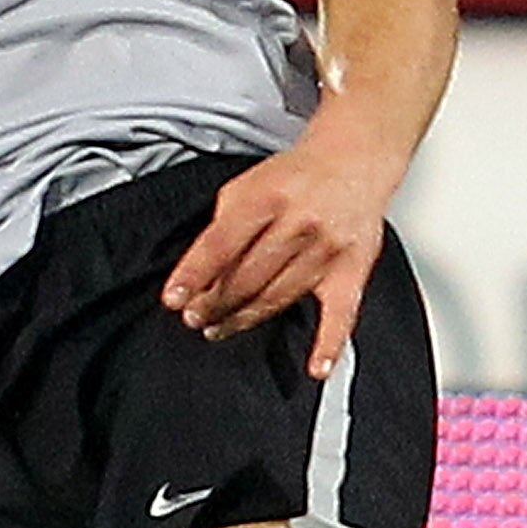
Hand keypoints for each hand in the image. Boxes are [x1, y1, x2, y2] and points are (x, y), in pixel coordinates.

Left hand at [161, 123, 394, 380]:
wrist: (353, 160)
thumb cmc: (294, 178)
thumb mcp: (246, 186)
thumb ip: (222, 227)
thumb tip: (198, 276)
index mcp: (266, 197)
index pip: (221, 243)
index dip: (193, 275)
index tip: (173, 299)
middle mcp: (298, 222)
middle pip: (247, 276)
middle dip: (214, 302)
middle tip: (194, 317)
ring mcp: (327, 249)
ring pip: (278, 296)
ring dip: (244, 318)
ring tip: (219, 328)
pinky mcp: (352, 269)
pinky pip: (342, 314)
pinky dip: (330, 344)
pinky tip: (317, 368)